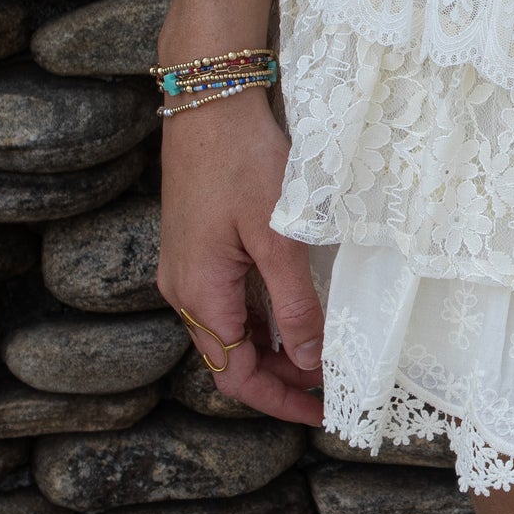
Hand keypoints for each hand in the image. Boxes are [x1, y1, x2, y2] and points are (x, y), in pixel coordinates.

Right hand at [156, 90, 326, 423]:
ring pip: (227, 332)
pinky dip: (259, 320)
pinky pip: (225, 303)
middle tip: (330, 387)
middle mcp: (182, 289)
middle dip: (280, 379)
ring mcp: (184, 268)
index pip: (235, 376)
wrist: (208, 101)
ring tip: (319, 355)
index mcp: (199, 293)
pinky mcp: (194, 249)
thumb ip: (295, 305)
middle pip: (229, 359)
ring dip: (270, 350)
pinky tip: (293, 314)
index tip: (321, 413)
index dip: (280, 400)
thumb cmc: (243, 161)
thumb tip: (309, 361)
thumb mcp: (279, 238)